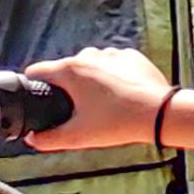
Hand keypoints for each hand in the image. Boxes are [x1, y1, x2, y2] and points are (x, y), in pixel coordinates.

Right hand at [24, 47, 171, 150]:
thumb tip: (33, 139)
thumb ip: (50, 139)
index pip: (37, 71)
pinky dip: (113, 77)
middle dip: (67, 88)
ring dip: (91, 81)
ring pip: (91, 66)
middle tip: (79, 110)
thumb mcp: (78, 136)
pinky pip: (114, 65)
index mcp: (70, 70)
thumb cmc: (119, 123)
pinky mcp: (131, 57)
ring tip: (102, 105)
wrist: (159, 114)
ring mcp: (112, 54)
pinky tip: (121, 95)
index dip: (34, 85)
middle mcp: (89, 56)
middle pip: (65, 69)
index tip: (40, 97)